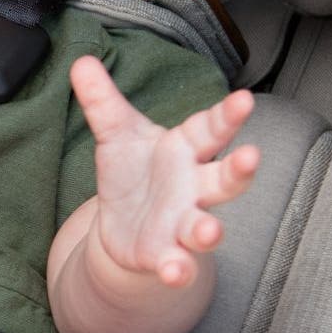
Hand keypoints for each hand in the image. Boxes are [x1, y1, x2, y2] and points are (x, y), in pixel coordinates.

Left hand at [73, 55, 257, 288]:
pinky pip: (177, 264)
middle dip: (239, 170)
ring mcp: (182, 224)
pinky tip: (174, 271)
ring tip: (210, 231)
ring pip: (204, 226)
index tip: (244, 99)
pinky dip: (178, 270)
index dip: (228, 115)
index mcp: (185, 150)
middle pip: (224, 179)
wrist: (124, 227)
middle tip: (251, 156)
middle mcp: (194, 188)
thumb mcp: (116, 134)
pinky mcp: (164, 255)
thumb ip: (102, 102)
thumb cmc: (133, 173)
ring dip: (208, 230)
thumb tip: (80, 61)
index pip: (211, 129)